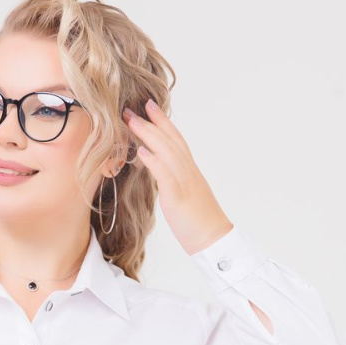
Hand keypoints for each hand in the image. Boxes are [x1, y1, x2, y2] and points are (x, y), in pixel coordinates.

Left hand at [123, 101, 233, 255]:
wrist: (213, 238)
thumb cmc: (198, 221)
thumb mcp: (184, 195)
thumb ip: (172, 180)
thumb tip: (159, 172)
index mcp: (189, 170)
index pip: (175, 139)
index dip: (162, 121)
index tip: (148, 106)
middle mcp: (187, 170)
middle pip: (169, 139)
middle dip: (150, 122)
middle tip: (131, 107)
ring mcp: (184, 181)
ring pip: (166, 151)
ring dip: (148, 134)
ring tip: (131, 121)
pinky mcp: (178, 196)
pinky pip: (165, 174)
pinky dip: (153, 161)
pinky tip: (141, 152)